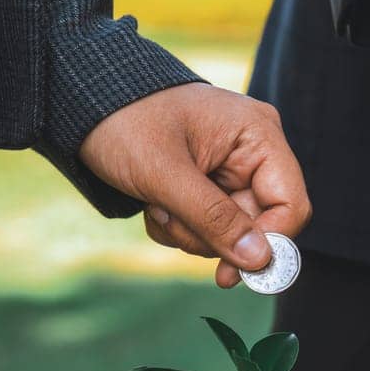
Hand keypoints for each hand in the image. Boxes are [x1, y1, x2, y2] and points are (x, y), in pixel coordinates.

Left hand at [79, 83, 310, 287]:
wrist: (79, 98)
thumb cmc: (122, 121)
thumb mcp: (165, 174)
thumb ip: (215, 219)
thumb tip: (260, 261)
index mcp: (259, 135)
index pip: (290, 205)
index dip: (269, 243)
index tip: (231, 273)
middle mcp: (253, 152)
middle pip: (258, 223)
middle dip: (210, 234)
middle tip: (170, 221)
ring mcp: (230, 168)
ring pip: (229, 231)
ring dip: (189, 231)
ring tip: (156, 205)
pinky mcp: (208, 182)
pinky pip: (207, 225)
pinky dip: (178, 225)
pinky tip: (153, 204)